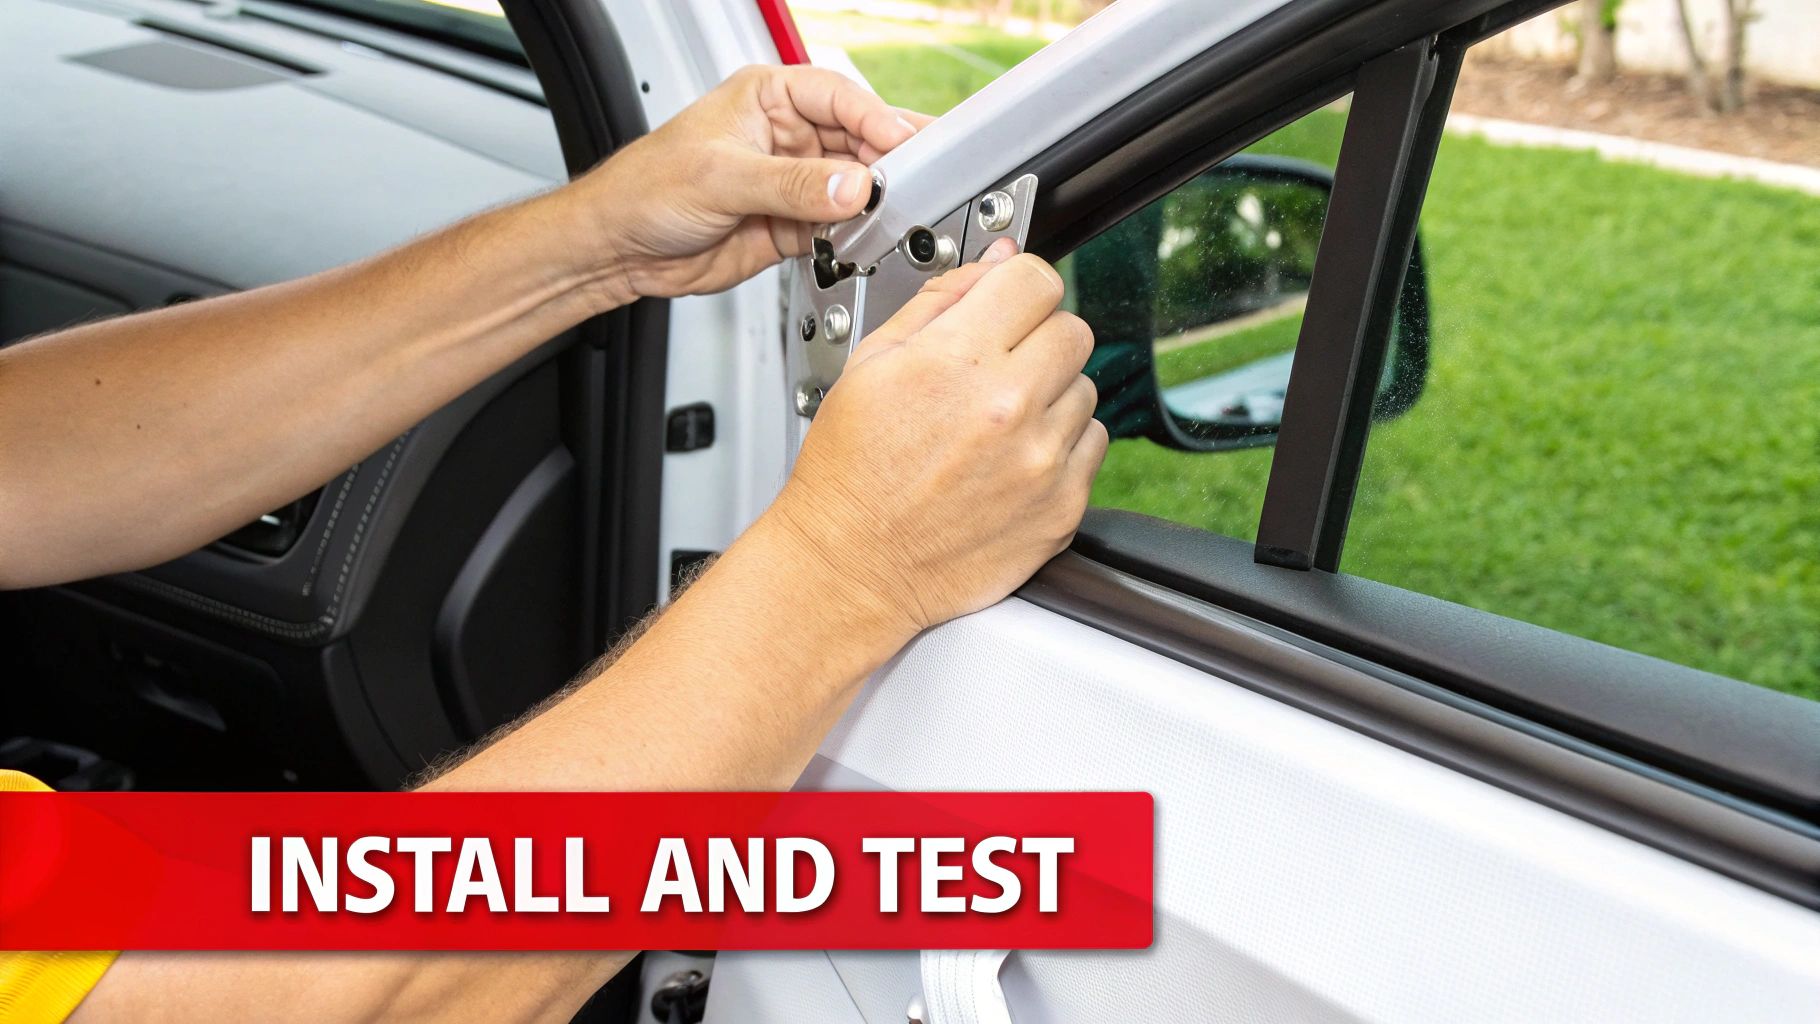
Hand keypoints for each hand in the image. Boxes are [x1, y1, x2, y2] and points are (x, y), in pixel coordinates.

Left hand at [561, 65, 929, 305]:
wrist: (619, 248)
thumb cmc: (646, 188)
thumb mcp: (722, 178)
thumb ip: (791, 185)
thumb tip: (850, 186)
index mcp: (768, 98)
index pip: (838, 97)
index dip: (875, 119)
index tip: (903, 144)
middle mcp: (785, 137)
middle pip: (856, 142)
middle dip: (885, 163)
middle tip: (915, 182)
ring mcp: (792, 183)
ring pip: (852, 189)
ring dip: (872, 204)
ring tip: (892, 214)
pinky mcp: (792, 226)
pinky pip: (838, 229)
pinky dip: (854, 237)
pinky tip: (863, 240)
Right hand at [764, 240, 1108, 638]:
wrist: (853, 567)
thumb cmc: (851, 473)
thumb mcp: (871, 364)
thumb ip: (941, 301)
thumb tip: (996, 265)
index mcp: (959, 362)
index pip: (1037, 279)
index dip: (1018, 287)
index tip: (1007, 305)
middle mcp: (1010, 409)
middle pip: (1073, 329)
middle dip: (1037, 339)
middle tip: (997, 369)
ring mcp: (1043, 461)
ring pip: (1085, 389)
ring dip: (1050, 396)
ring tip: (996, 425)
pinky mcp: (1063, 506)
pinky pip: (1092, 446)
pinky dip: (1061, 447)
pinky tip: (1012, 460)